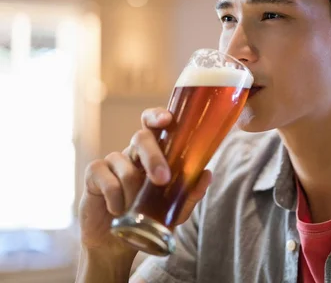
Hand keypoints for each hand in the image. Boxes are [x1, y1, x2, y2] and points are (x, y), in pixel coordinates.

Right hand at [78, 107, 211, 256]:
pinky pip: (106, 180)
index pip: (153, 125)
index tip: (167, 119)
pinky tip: (117, 210)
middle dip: (153, 157)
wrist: (117, 244)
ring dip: (132, 191)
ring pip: (124, 164)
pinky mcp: (94, 175)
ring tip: (133, 209)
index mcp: (154, 154)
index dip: (157, 116)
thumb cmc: (149, 218)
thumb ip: (190, 193)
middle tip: (162, 180)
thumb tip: (206, 174)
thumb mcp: (174, 210)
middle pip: (141, 138)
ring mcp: (112, 162)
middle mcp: (133, 153)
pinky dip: (115, 198)